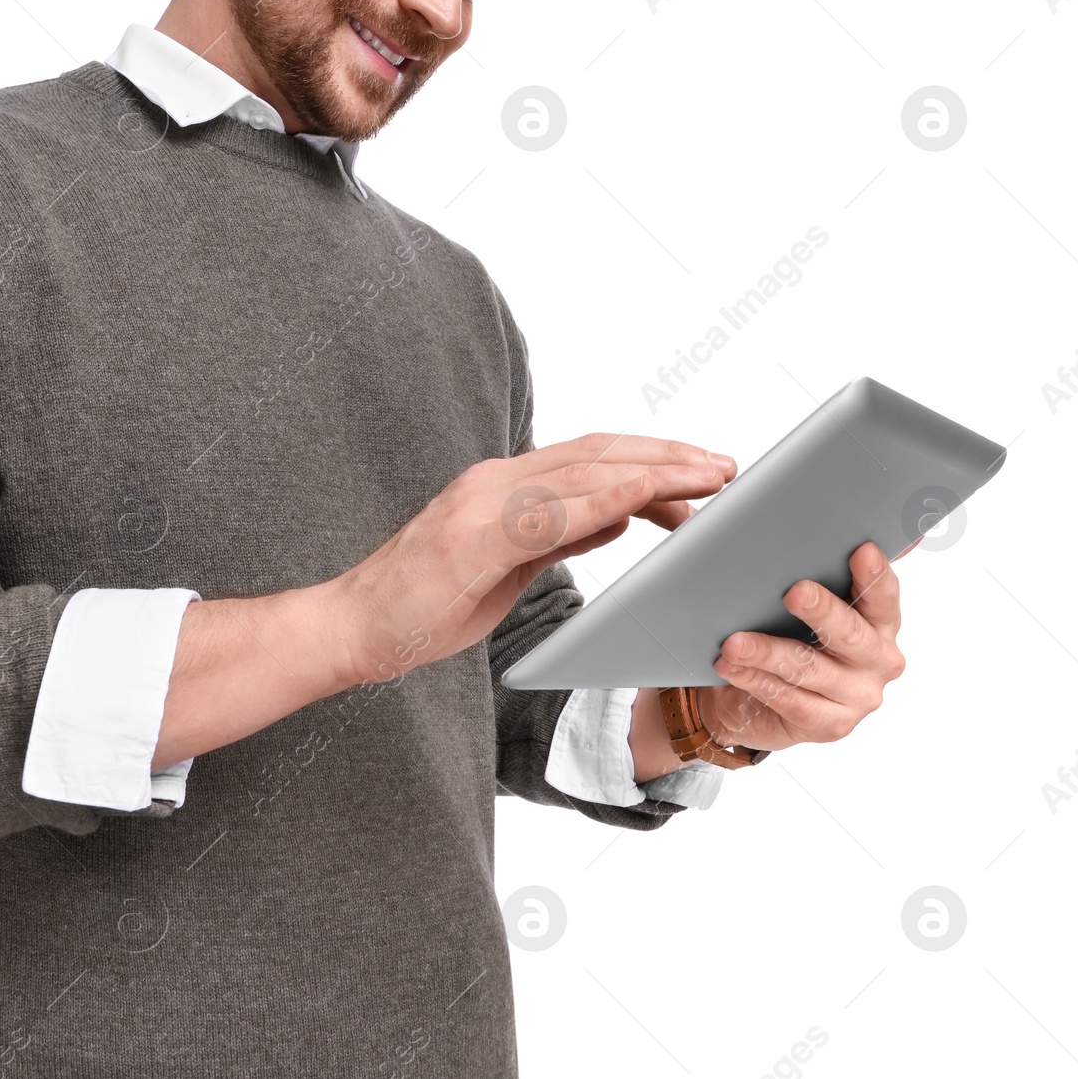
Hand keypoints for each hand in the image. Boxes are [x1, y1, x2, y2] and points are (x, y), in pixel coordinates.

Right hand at [331, 433, 737, 686]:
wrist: (351, 627)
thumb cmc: (422, 604)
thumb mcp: (507, 569)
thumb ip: (558, 537)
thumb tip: (617, 514)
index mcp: (502, 488)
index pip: (590, 459)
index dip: (650, 458)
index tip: (703, 473)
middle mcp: (494, 481)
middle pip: (598, 451)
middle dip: (669, 456)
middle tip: (726, 466)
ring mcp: (481, 503)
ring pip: (584, 468)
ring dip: (655, 468)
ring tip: (709, 475)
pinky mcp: (473, 535)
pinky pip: (553, 509)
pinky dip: (607, 494)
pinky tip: (649, 493)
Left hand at [701, 539, 909, 754]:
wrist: (751, 698)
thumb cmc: (778, 634)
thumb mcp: (793, 603)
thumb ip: (799, 569)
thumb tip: (760, 522)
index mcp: (879, 621)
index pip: (884, 595)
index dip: (875, 574)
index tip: (861, 550)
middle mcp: (878, 659)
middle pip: (851, 633)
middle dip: (822, 611)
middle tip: (794, 592)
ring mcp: (857, 696)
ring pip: (810, 668)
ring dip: (768, 652)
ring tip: (733, 642)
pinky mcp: (830, 725)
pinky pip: (790, 700)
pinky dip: (755, 680)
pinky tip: (730, 666)